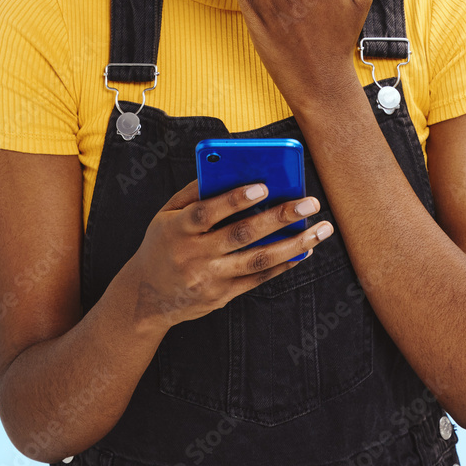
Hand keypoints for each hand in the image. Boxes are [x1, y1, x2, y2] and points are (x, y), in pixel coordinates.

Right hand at [129, 178, 333, 329]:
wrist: (146, 297)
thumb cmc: (162, 244)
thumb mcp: (166, 214)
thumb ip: (194, 192)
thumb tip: (226, 168)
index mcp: (178, 229)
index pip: (207, 213)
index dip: (234, 200)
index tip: (264, 186)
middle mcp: (195, 255)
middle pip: (241, 235)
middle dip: (280, 217)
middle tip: (310, 203)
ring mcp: (210, 278)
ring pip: (257, 260)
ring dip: (294, 244)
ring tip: (320, 230)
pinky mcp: (222, 295)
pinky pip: (258, 279)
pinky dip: (283, 264)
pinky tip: (303, 251)